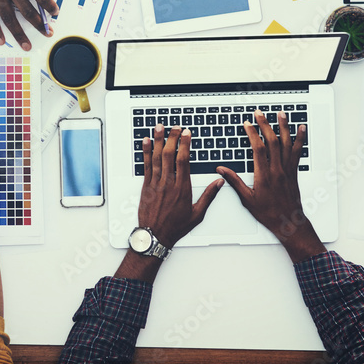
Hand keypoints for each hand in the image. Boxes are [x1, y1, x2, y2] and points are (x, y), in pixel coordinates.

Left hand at [138, 124, 223, 248]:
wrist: (155, 235)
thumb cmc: (175, 227)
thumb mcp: (197, 214)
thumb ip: (208, 196)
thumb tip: (219, 182)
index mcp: (182, 188)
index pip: (183, 160)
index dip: (185, 144)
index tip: (187, 134)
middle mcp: (168, 183)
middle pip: (169, 155)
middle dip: (172, 138)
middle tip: (175, 127)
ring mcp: (155, 183)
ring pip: (156, 157)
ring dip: (157, 140)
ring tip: (159, 127)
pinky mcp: (146, 186)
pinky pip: (146, 165)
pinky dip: (145, 152)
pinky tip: (145, 142)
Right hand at [217, 111, 324, 262]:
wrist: (289, 222)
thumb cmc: (268, 213)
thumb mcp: (247, 199)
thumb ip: (234, 182)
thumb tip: (222, 170)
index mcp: (264, 175)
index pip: (258, 148)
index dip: (252, 133)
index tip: (247, 124)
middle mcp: (278, 170)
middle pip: (273, 141)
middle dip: (265, 125)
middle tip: (260, 113)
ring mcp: (287, 170)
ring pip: (287, 143)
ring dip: (284, 127)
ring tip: (281, 114)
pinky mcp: (294, 171)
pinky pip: (297, 151)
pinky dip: (299, 139)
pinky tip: (301, 129)